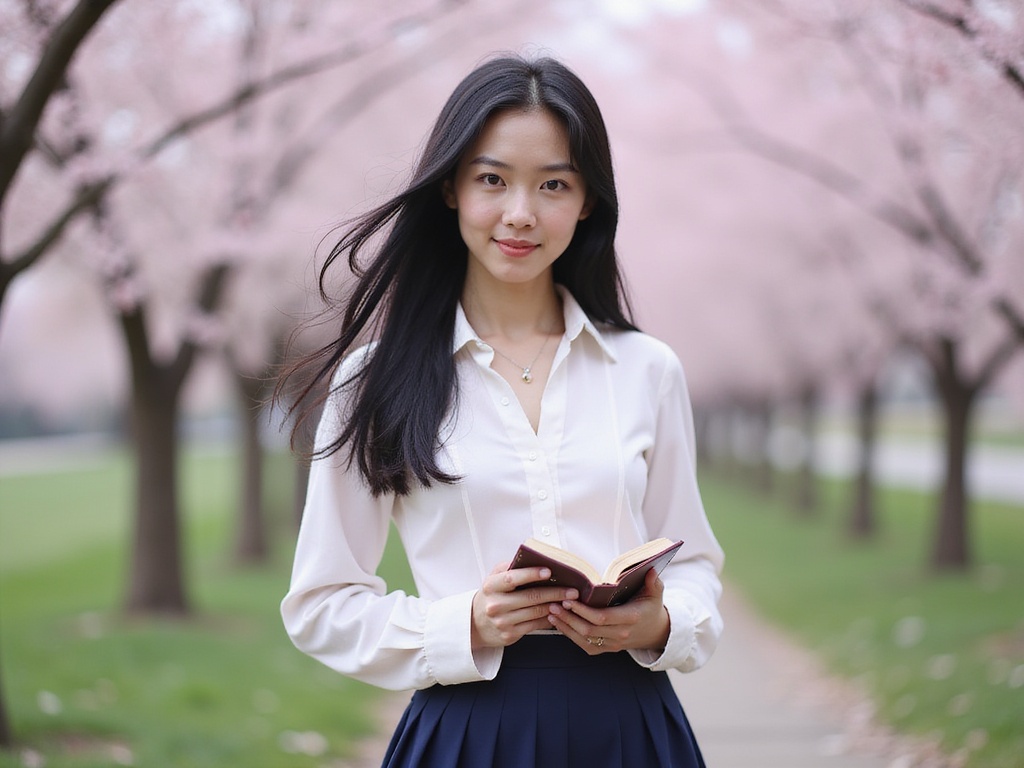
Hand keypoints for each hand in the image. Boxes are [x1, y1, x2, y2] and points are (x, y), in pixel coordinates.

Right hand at [471, 562, 579, 648]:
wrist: (475, 624)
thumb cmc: (490, 596)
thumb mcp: (493, 579)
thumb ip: (509, 567)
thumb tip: (532, 558)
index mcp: (491, 586)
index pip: (512, 578)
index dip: (531, 574)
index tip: (548, 570)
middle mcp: (495, 604)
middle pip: (530, 597)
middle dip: (555, 592)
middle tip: (572, 590)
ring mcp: (503, 621)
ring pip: (536, 612)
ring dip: (555, 605)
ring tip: (569, 600)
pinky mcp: (510, 634)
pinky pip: (535, 625)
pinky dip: (549, 618)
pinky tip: (558, 612)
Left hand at [546, 568, 669, 654]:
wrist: (654, 632)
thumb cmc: (651, 607)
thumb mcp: (655, 593)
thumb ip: (654, 582)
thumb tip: (652, 569)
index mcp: (631, 618)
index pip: (602, 617)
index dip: (583, 610)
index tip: (569, 599)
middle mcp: (621, 634)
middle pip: (589, 629)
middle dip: (569, 617)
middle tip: (554, 604)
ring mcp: (613, 644)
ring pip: (584, 639)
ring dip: (565, 626)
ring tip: (551, 612)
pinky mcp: (606, 649)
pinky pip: (585, 645)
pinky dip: (570, 636)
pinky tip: (558, 624)